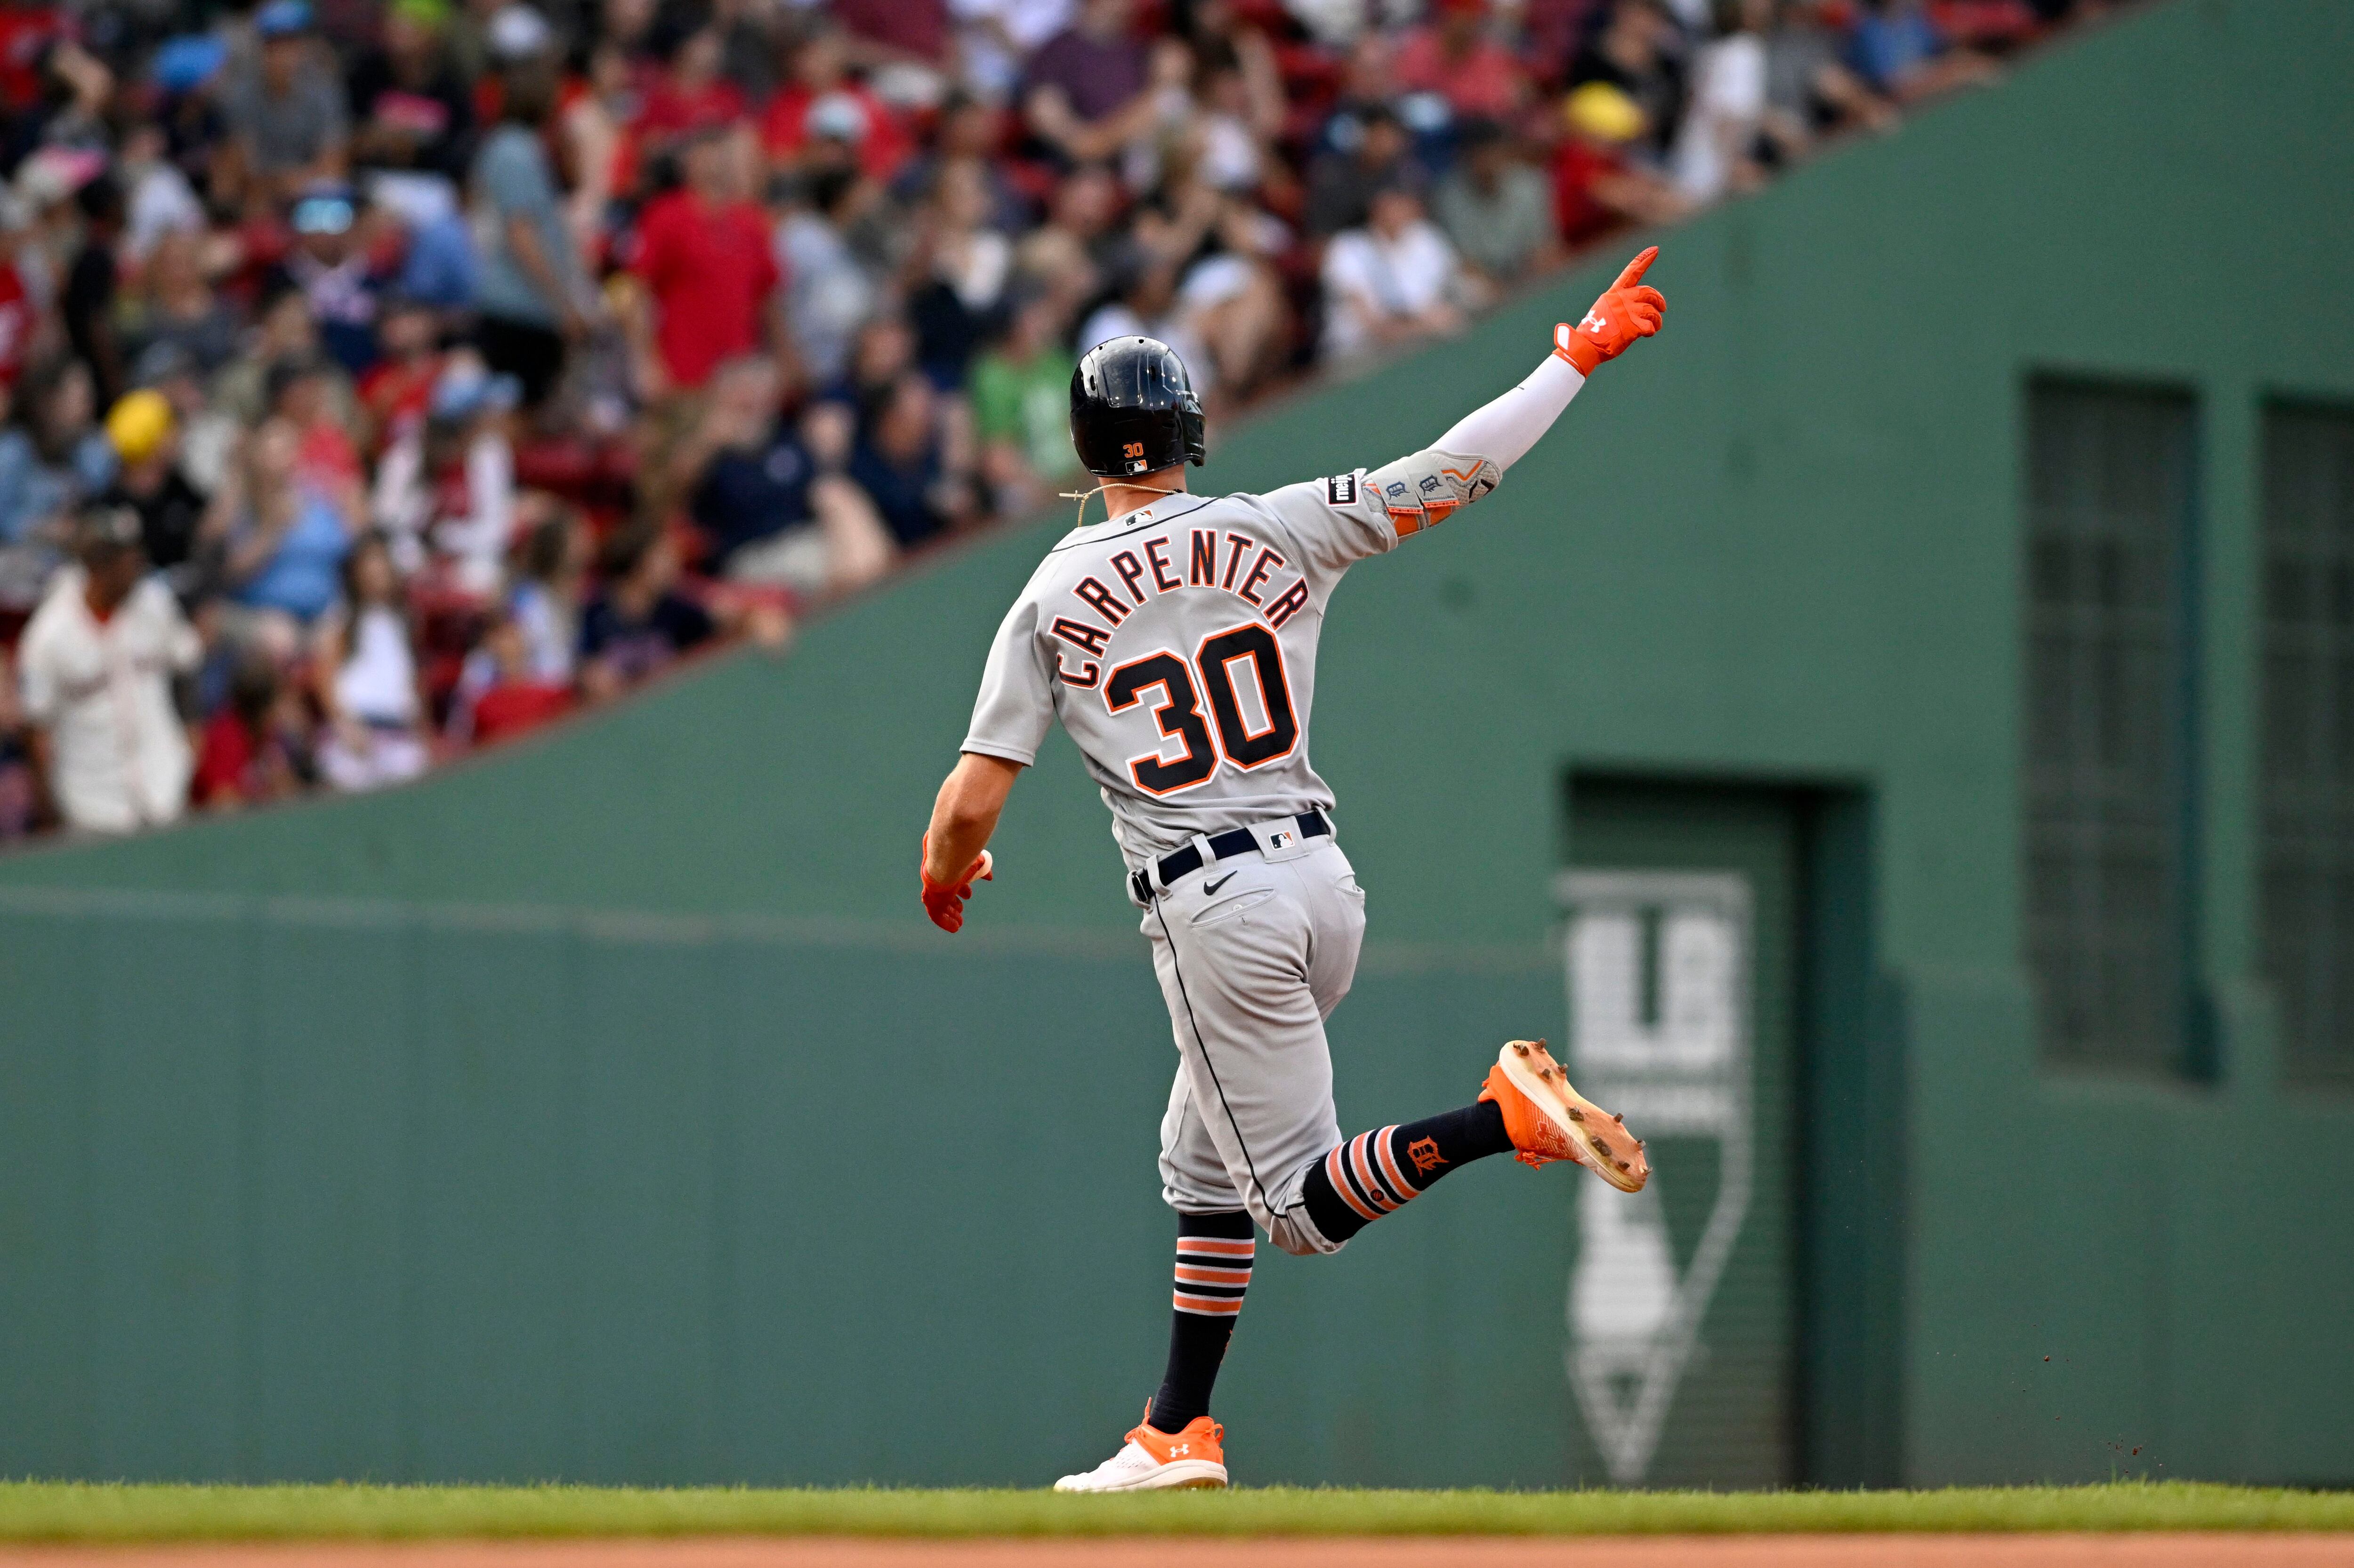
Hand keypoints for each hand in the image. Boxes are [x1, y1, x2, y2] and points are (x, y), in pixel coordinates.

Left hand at [920, 832, 994, 932]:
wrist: (946, 861)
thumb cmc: (962, 858)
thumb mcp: (976, 864)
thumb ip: (982, 870)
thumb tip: (989, 877)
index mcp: (948, 870)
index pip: (954, 881)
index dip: (962, 889)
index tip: (969, 895)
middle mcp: (939, 881)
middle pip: (946, 894)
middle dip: (954, 903)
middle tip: (961, 909)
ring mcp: (934, 891)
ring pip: (942, 906)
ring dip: (951, 914)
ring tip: (959, 923)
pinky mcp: (932, 901)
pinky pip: (937, 915)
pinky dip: (946, 922)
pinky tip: (955, 928)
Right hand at [1554, 247, 1664, 373]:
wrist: (1586, 346)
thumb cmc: (1594, 331)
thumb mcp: (1603, 309)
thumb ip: (1620, 305)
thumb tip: (1639, 308)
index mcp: (1614, 293)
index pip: (1631, 272)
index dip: (1644, 260)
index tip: (1654, 250)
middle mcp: (1622, 299)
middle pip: (1649, 293)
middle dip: (1659, 300)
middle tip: (1662, 307)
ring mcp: (1628, 312)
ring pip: (1653, 311)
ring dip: (1657, 320)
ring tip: (1656, 326)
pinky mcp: (1633, 326)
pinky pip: (1650, 326)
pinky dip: (1651, 330)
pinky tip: (1647, 334)